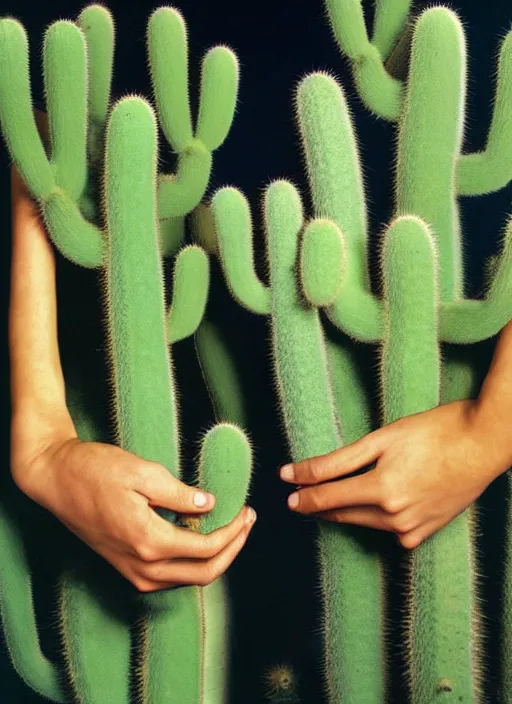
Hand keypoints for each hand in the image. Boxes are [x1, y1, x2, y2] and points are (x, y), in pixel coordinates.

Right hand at [13, 435, 255, 592]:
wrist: (56, 480)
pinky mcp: (127, 568)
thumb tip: (210, 504)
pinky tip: (201, 535)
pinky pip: (171, 576)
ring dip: (215, 556)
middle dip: (233, 548)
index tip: (246, 510)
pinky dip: (193, 560)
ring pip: (189, 578)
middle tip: (247, 521)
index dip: (234, 532)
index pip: (208, 549)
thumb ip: (180, 494)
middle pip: (205, 573)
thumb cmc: (95, 471)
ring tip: (231, 526)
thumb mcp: (143, 473)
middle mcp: (143, 567)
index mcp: (149, 542)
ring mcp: (133, 572)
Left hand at [279, 400, 506, 548]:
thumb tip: (296, 473)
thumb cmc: (434, 432)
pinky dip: (372, 516)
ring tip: (333, 489)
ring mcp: (410, 530)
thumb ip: (337, 461)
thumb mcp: (381, 439)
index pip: (326, 497)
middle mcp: (394, 518)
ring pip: (361, 522)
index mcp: (382, 491)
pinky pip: (384, 530)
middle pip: (341, 512)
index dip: (301, 492)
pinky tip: (373, 499)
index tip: (284, 483)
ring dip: (344, 508)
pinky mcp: (421, 535)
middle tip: (299, 490)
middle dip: (318, 501)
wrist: (483, 444)